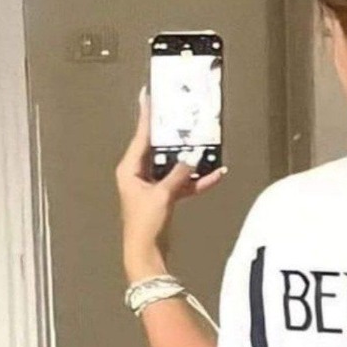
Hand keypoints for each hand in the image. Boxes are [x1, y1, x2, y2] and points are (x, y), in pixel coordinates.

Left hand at [116, 86, 227, 280]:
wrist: (147, 252)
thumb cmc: (145, 223)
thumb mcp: (163, 194)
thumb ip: (179, 174)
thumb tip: (193, 156)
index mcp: (129, 168)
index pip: (141, 135)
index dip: (146, 115)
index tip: (148, 94)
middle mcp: (139, 173)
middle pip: (160, 148)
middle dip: (176, 137)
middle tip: (186, 118)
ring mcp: (153, 185)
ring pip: (175, 166)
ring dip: (192, 161)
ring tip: (209, 148)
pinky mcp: (166, 197)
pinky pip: (184, 183)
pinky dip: (198, 180)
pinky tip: (216, 175)